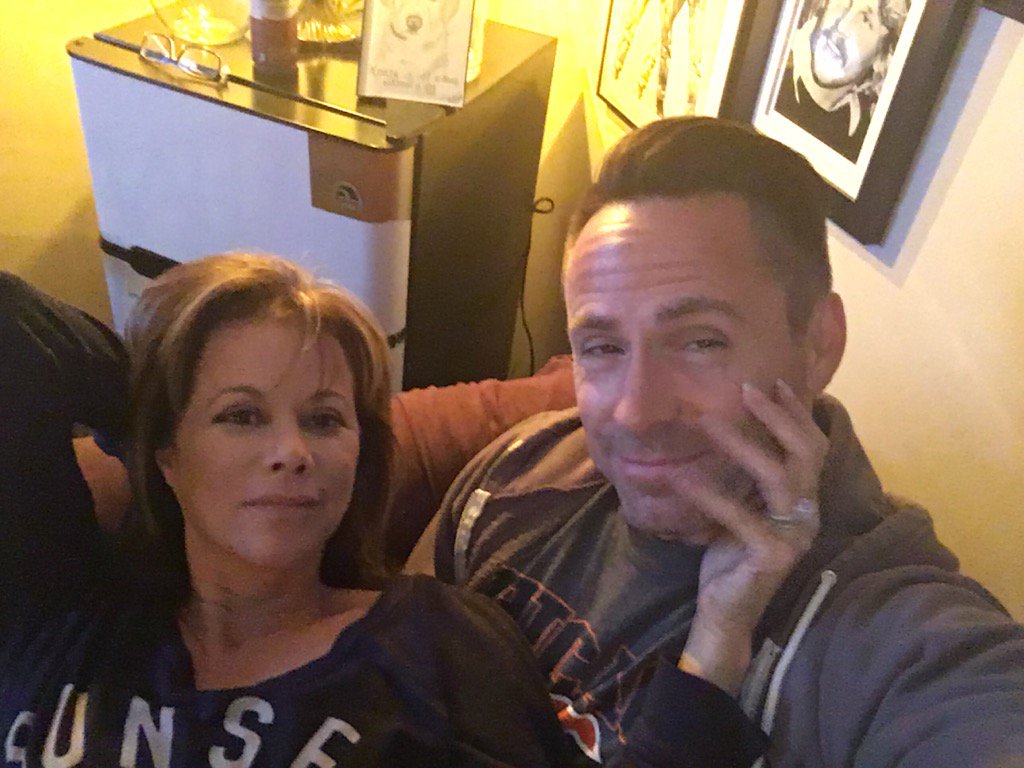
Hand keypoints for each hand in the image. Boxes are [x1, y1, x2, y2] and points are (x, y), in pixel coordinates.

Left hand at [676, 379, 826, 693]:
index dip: (795, 412)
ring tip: (705, 421)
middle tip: (747, 387)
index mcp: (802, 500)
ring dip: (741, 443)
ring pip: (777, 476)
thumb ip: (747, 477)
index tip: (772, 380)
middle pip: (806, 452)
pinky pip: (741, 516)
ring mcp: (794, 536)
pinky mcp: (772, 557)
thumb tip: (731, 426)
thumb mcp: (741, 507)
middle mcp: (806, 514)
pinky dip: (709, 494)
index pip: (811, 446)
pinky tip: (678, 478)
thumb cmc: (731, 556)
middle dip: (778, 415)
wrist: (725, 613)